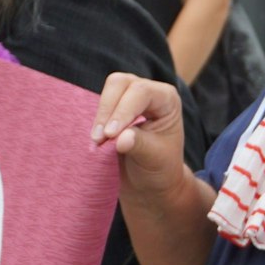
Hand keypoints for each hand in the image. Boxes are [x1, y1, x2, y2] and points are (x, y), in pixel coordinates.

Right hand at [91, 73, 189, 206]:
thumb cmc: (159, 168)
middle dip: (108, 110)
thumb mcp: (154, 159)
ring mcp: (131, 96)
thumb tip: (120, 139)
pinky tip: (97, 140)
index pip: (142, 92)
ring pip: (108, 89)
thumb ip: (139, 145)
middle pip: (120, 83)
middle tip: (100, 138)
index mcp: (167, 99)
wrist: (151, 180)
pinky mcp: (116, 106)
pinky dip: (97, 122)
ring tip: (97, 142)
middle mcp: (150, 92)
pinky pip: (101, 103)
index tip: (110, 135)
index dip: (123, 110)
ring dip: (100, 115)